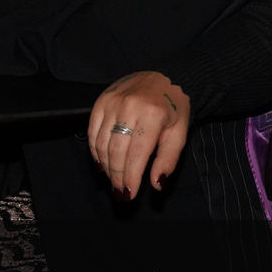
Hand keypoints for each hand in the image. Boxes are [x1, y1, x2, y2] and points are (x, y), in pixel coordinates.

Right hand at [88, 72, 189, 199]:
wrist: (166, 76)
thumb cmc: (174, 108)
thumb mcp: (179, 134)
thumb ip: (167, 160)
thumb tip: (155, 184)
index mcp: (152, 115)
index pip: (136, 154)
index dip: (130, 177)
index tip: (129, 194)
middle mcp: (129, 106)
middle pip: (116, 150)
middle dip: (116, 176)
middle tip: (119, 192)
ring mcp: (112, 101)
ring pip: (102, 142)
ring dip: (106, 166)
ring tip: (112, 179)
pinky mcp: (101, 100)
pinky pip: (92, 130)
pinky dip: (95, 150)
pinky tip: (102, 162)